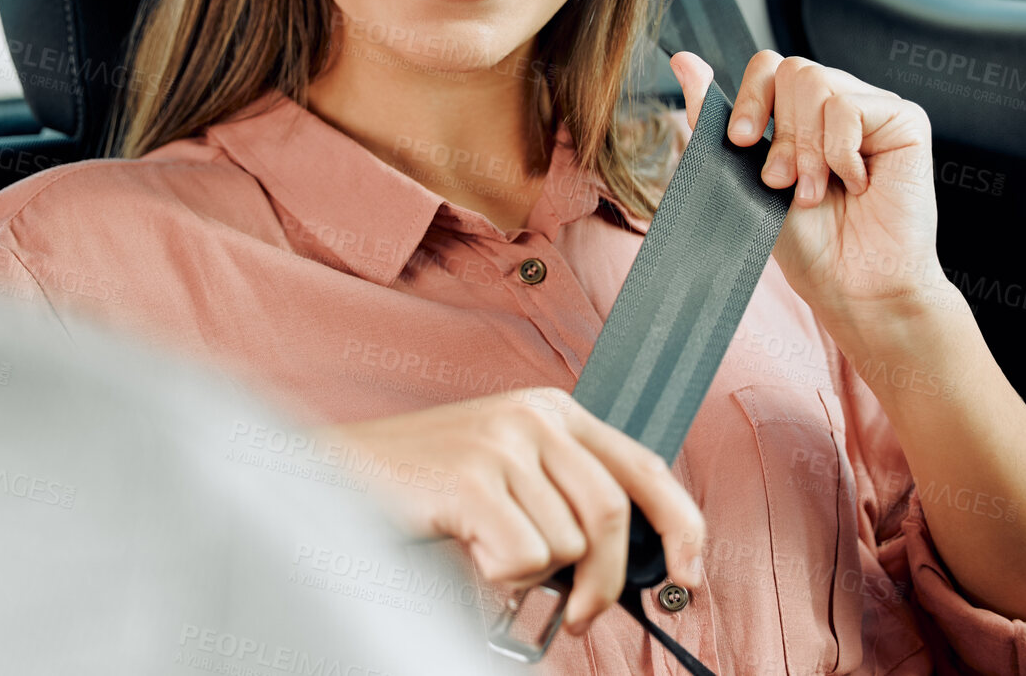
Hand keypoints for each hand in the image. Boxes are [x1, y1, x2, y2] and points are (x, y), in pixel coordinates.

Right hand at [321, 387, 705, 634]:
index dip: (682, 526)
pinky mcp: (471, 477)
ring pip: (564, 545)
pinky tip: (463, 547)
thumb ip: (563, 496)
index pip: (645, 466)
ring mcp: (501, 442)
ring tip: (482, 549)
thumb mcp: (507, 473)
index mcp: (552, 410)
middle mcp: (533, 415)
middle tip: (578, 616)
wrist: (334, 475)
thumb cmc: (423, 486)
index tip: (690, 576)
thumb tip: (624, 563)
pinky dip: (497, 576)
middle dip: (604, 581)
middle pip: (611, 516)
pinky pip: (523, 558)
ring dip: (528, 573)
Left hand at [669, 50, 945, 349]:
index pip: (769, 65)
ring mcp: (873, 109)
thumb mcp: (744, 174)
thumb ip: (714, 117)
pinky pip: (850, 107)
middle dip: (779, 134)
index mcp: (801, 113)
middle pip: (792, 70)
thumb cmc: (806, 241)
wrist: (852, 285)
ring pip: (817, 82)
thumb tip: (683, 60)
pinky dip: (840, 153)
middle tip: (784, 182)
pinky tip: (856, 185)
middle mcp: (838, 103)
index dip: (750, 98)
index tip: (740, 141)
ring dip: (806, 148)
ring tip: (816, 192)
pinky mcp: (906, 122)